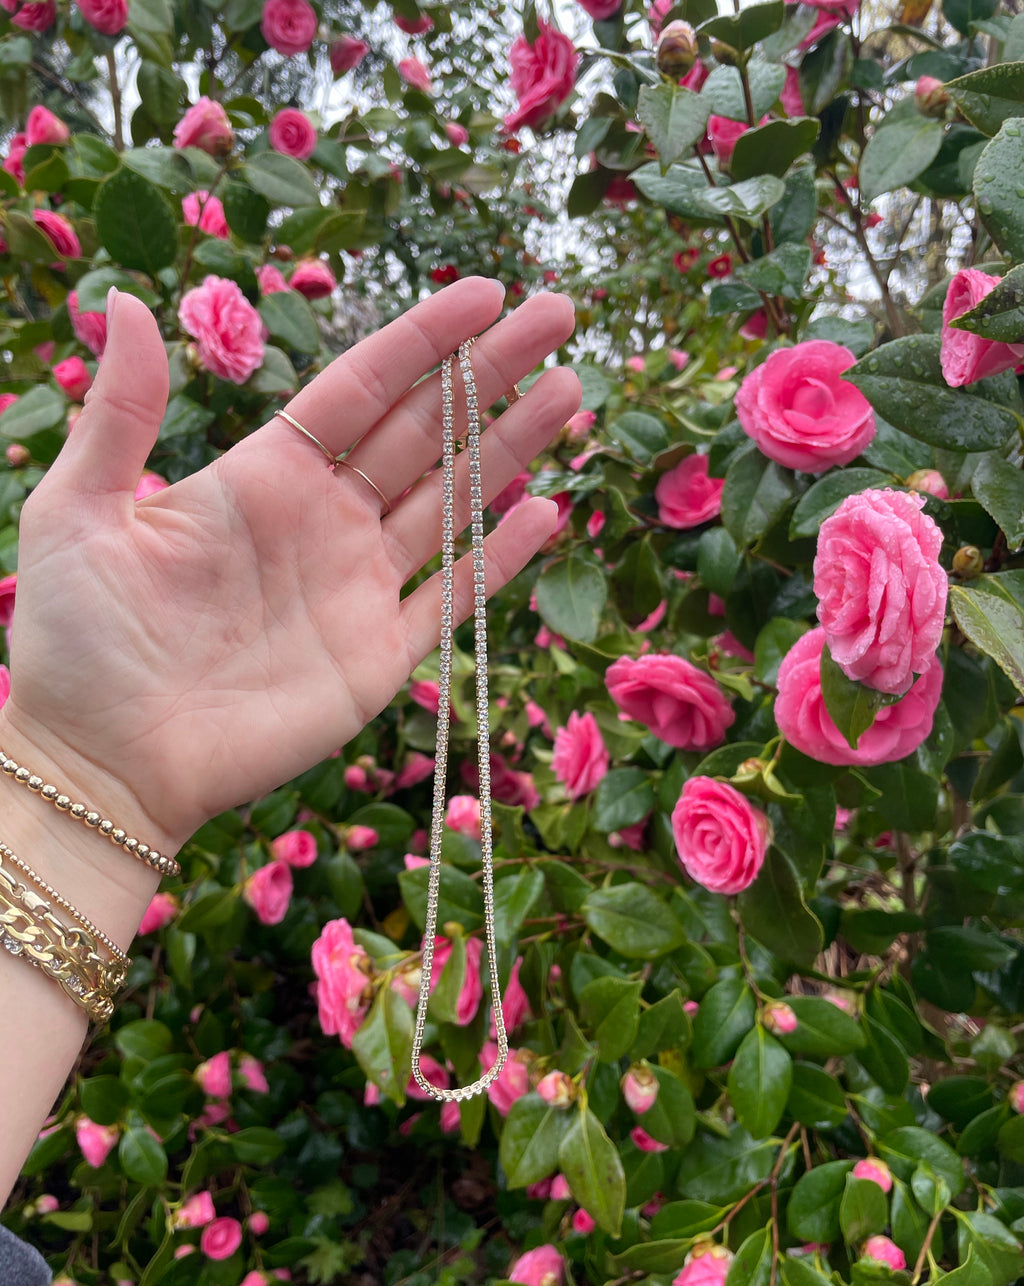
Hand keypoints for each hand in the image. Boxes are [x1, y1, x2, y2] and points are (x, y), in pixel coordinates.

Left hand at [1, 278, 580, 851]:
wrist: (106, 762)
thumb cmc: (79, 639)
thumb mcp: (80, 511)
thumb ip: (121, 412)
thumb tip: (138, 300)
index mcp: (264, 476)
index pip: (362, 389)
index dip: (424, 341)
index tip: (486, 295)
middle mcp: (324, 522)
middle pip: (425, 432)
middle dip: (492, 373)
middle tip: (558, 315)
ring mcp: (358, 590)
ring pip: (452, 502)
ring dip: (512, 447)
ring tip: (570, 391)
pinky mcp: (379, 659)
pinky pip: (452, 598)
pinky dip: (501, 559)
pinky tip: (546, 510)